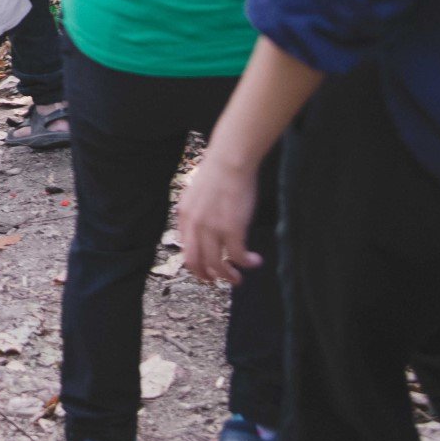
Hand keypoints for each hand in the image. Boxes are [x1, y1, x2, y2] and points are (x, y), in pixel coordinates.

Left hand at [174, 149, 262, 285]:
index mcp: (184, 215)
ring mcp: (212, 228)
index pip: (185, 248)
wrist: (230, 158)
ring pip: (217, 264)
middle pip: (195, 262)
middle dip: (206, 276)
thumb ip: (195, 212)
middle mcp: (194, 224)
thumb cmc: (219, 172)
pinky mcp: (232, 228)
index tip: (205, 269)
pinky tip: (254, 261)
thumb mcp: (196, 193)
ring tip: (238, 279)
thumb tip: (199, 230)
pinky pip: (238, 256)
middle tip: (218, 282)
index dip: (195, 263)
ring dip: (228, 276)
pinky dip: (246, 263)